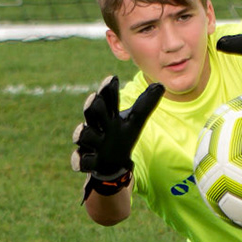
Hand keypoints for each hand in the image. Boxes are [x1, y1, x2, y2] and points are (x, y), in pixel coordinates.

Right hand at [71, 76, 163, 197]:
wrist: (112, 163)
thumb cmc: (120, 136)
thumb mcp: (135, 121)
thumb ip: (145, 104)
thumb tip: (160, 85)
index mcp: (109, 115)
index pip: (107, 98)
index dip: (108, 88)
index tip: (113, 78)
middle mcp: (96, 125)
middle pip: (92, 112)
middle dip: (93, 105)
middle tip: (95, 98)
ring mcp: (90, 142)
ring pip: (84, 134)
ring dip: (84, 133)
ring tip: (84, 133)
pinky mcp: (87, 160)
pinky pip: (81, 160)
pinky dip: (81, 161)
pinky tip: (81, 161)